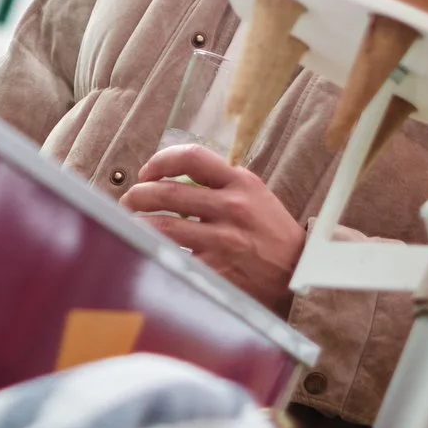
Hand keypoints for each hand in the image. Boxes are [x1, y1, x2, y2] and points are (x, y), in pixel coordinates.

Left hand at [120, 144, 306, 316]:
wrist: (298, 269)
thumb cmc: (270, 229)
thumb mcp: (253, 192)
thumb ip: (218, 181)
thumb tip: (170, 175)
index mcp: (239, 182)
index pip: (191, 157)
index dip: (161, 160)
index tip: (147, 172)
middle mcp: (231, 207)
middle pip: (167, 193)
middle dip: (137, 195)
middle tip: (129, 200)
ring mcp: (223, 241)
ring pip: (163, 227)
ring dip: (138, 224)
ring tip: (130, 224)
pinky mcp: (217, 270)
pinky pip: (176, 258)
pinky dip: (156, 253)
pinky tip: (148, 251)